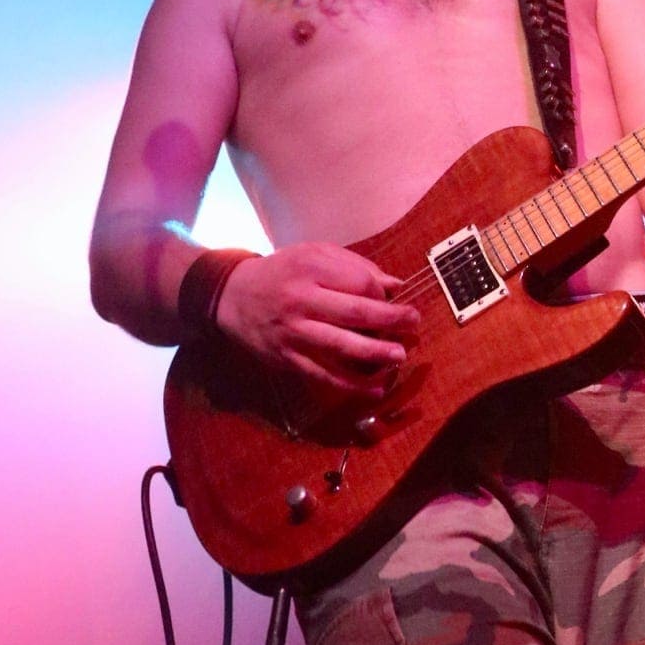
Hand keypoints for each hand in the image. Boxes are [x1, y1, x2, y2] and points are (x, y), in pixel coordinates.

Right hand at [214, 243, 419, 391]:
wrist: (231, 296)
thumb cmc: (282, 273)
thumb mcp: (314, 255)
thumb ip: (355, 267)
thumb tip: (395, 285)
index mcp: (311, 269)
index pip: (359, 283)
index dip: (383, 293)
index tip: (395, 300)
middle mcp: (301, 300)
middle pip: (355, 313)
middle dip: (390, 321)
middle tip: (413, 324)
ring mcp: (293, 332)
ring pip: (341, 347)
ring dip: (376, 354)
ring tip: (399, 356)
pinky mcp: (287, 359)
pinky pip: (324, 375)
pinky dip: (351, 385)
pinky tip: (375, 389)